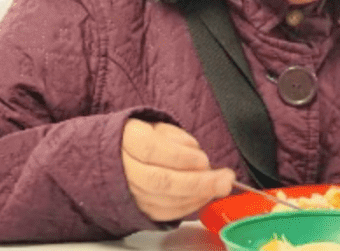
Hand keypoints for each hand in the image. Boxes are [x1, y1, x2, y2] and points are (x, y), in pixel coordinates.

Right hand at [121, 120, 235, 221]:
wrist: (115, 158)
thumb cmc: (140, 140)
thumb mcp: (157, 126)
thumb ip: (176, 137)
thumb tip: (196, 152)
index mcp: (127, 139)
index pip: (151, 149)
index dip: (181, 156)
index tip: (203, 158)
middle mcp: (124, 168)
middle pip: (160, 180)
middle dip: (197, 182)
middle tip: (224, 180)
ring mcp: (128, 191)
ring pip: (162, 199)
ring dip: (196, 195)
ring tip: (218, 186)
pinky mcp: (137, 208)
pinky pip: (163, 213)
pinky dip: (187, 207)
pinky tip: (204, 197)